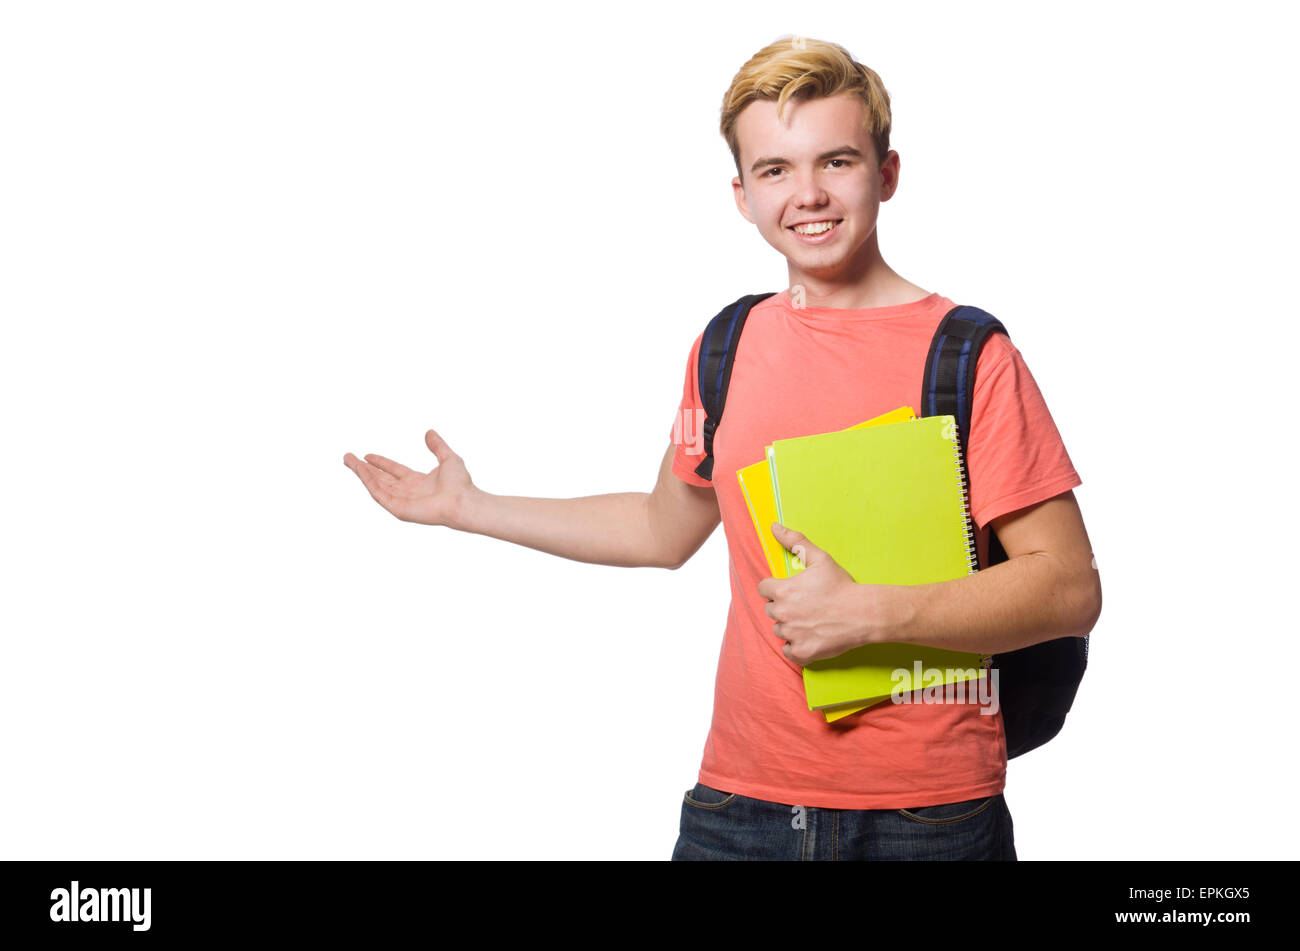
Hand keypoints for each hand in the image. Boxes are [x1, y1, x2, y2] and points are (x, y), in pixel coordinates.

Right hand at [342, 429, 474, 526]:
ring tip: (349, 461)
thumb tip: (429, 432)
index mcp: (418, 481)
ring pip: (376, 485)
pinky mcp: (399, 509)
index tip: (367, 455)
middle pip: (380, 478)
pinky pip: (379, 494)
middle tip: (348, 457)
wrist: (463, 501)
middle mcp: (407, 491)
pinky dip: (369, 483)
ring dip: (362, 473)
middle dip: (364, 468)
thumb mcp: (448, 458)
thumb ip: (438, 445)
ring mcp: (402, 501)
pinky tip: (361, 472)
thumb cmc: (461, 484)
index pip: (394, 470)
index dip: (380, 462)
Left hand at [755, 523, 868, 664]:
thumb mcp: (819, 558)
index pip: (763, 589)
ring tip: (809, 620)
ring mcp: (792, 634)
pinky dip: (795, 645)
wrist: (863, 613)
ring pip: (779, 630)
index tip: (788, 590)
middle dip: (783, 606)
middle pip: (771, 610)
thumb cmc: (842, 586)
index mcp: (783, 591)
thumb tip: (774, 526)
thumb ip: (795, 541)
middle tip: (804, 604)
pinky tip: (809, 636)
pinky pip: (788, 650)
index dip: (774, 588)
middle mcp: (783, 613)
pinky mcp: (803, 652)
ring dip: (789, 626)